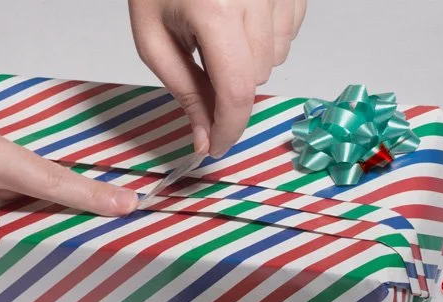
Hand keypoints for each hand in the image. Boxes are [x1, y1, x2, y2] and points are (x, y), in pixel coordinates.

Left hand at [128, 0, 306, 157]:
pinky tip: (240, 23)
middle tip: (202, 69)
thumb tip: (204, 138)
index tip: (217, 146)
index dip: (229, 128)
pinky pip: (288, 35)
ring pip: (275, 61)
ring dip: (248, 64)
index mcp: (215, 11)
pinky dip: (266, 41)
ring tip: (218, 36)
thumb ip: (183, 91)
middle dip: (229, 89)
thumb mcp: (154, 39)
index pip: (235, 91)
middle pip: (256, 79)